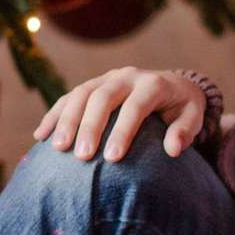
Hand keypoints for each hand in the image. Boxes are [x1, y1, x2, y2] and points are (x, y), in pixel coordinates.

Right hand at [32, 67, 206, 161]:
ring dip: (66, 120)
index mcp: (152, 84)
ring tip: (58, 148)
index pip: (135, 107)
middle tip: (81, 156)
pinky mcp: (92, 84)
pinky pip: (68, 97)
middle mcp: (126, 76)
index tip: (112, 158)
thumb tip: (172, 150)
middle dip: (89, 126)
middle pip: (102, 97)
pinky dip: (53, 115)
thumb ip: (185, 131)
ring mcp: (106, 78)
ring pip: (80, 94)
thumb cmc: (182, 108)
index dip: (123, 131)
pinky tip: (41, 136)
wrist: (173, 85)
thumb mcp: (193, 116)